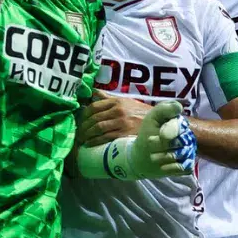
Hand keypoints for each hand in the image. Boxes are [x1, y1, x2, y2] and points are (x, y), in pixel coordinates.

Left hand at [76, 100, 196, 179]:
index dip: (84, 115)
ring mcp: (121, 122)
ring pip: (97, 128)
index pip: (94, 106)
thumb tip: (93, 92)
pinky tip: (89, 144)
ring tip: (81, 140)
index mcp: (117, 101)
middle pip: (94, 118)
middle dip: (83, 127)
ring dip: (87, 135)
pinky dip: (95, 141)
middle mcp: (118, 110)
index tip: (79, 121)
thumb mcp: (126, 102)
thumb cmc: (141, 113)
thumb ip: (109, 98)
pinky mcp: (124, 133)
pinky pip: (105, 137)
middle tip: (77, 134)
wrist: (160, 123)